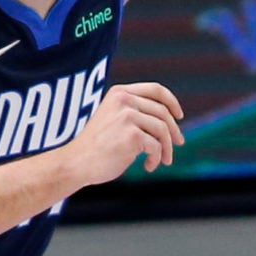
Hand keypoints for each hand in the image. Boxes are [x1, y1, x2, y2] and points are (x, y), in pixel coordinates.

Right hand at [64, 82, 185, 182]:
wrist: (77, 162)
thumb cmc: (96, 147)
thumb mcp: (113, 119)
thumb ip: (135, 114)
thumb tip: (170, 123)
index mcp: (120, 93)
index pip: (156, 89)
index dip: (172, 102)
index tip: (179, 116)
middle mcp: (124, 100)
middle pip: (163, 112)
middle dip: (174, 131)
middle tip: (178, 144)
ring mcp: (128, 116)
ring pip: (162, 130)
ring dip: (167, 148)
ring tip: (163, 161)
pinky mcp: (132, 135)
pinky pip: (156, 146)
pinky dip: (156, 159)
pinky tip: (148, 166)